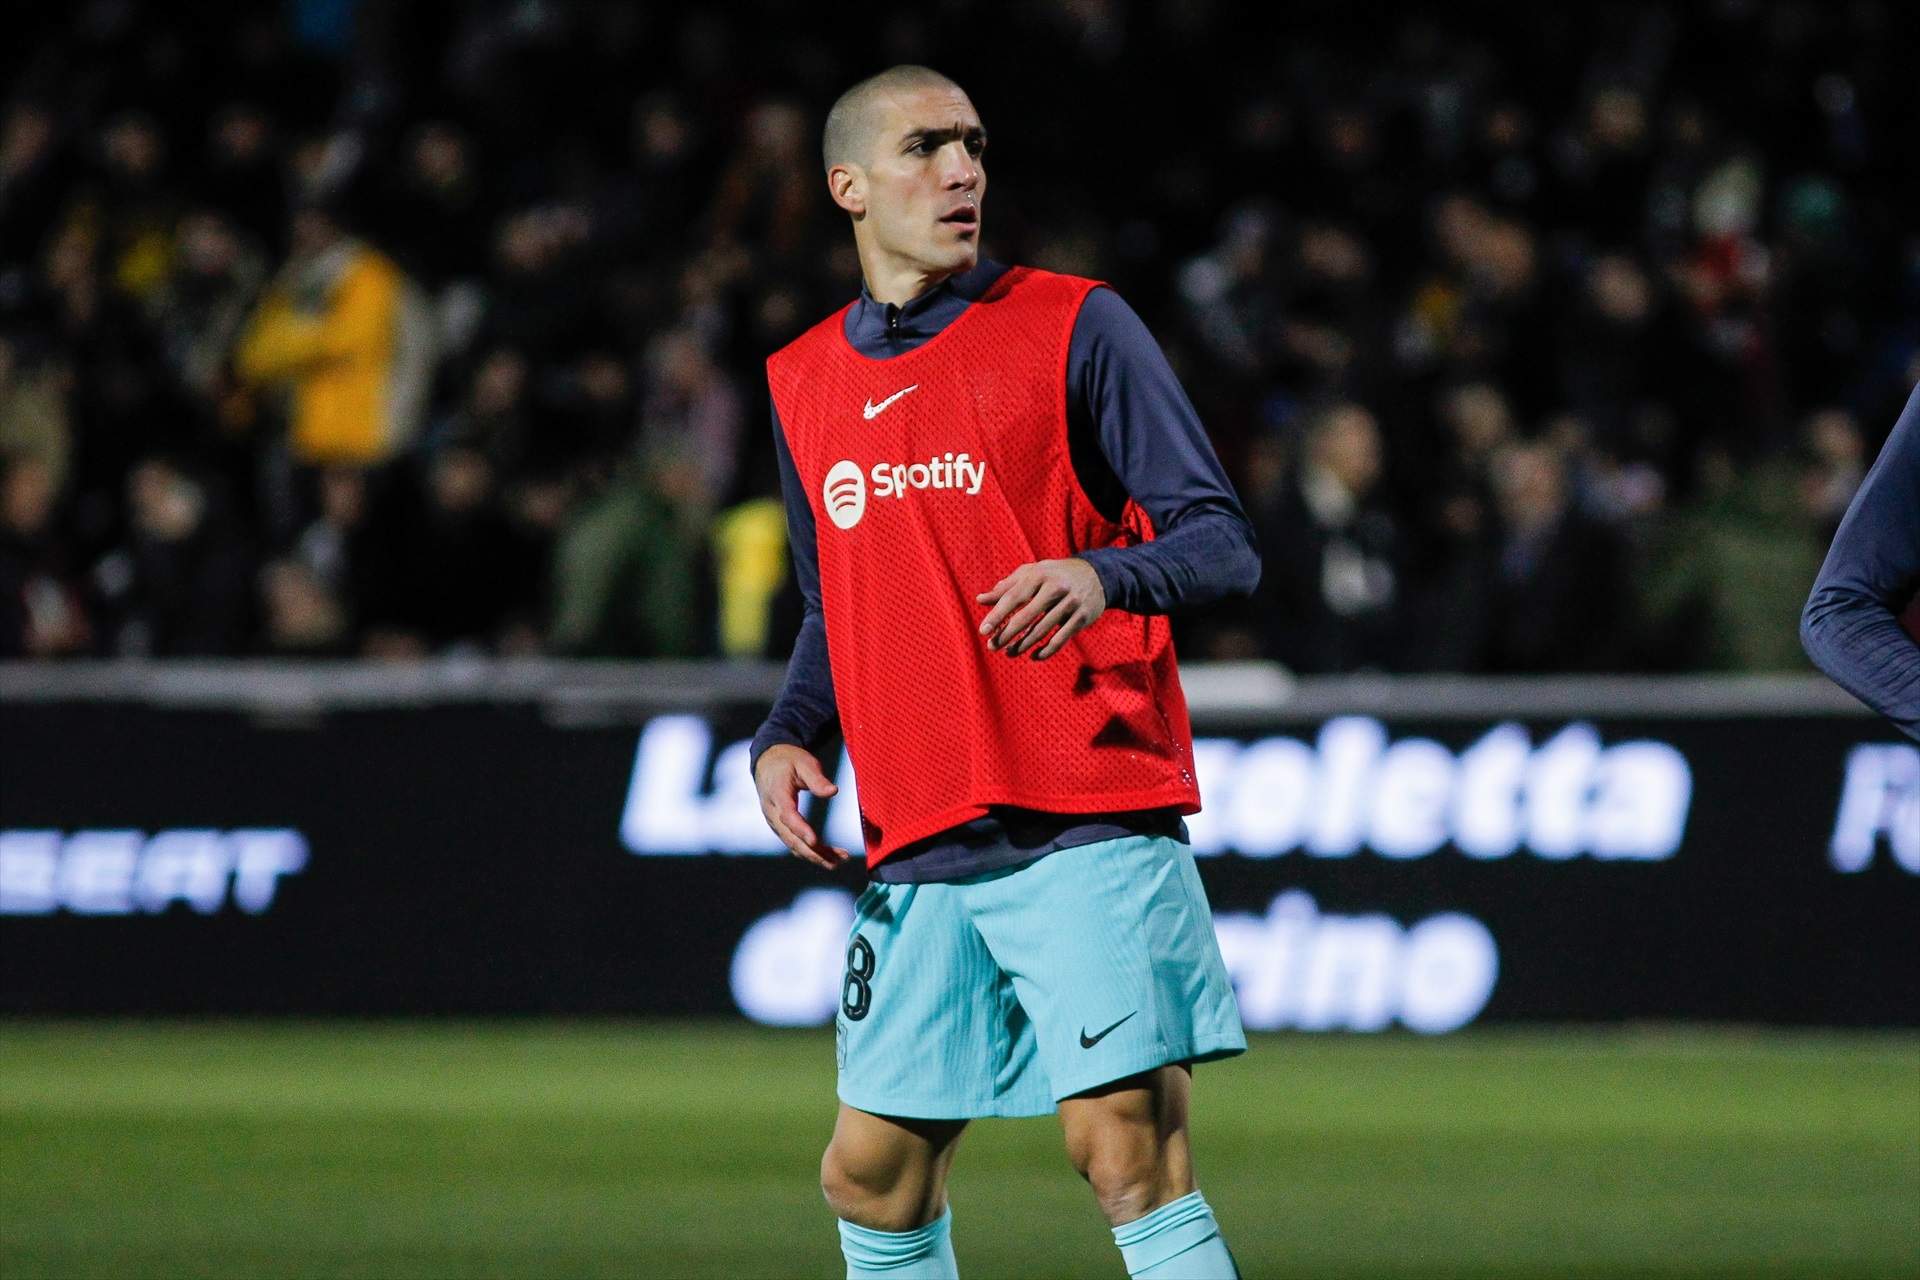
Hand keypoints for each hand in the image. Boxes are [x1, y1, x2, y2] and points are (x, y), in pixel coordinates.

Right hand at [754, 744, 850, 870]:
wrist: (768, 763)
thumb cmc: (788, 761)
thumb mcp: (804, 763)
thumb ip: (817, 779)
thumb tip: (833, 791)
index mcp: (777, 793)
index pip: (788, 815)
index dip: (801, 829)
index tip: (815, 842)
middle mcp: (772, 812)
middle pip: (791, 837)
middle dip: (814, 852)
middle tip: (838, 860)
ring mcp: (774, 822)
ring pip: (793, 844)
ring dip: (815, 856)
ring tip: (839, 861)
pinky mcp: (780, 827)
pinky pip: (793, 843)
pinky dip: (810, 852)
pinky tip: (827, 856)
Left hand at [975, 557, 1105, 659]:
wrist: (1095, 575)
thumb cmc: (1053, 575)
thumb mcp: (1031, 574)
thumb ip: (1006, 587)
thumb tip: (980, 600)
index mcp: (1039, 575)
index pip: (1013, 597)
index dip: (997, 615)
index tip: (983, 631)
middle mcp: (1055, 588)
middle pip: (1026, 616)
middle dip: (1007, 634)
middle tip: (992, 646)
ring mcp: (1071, 603)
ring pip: (1042, 631)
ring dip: (1023, 646)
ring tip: (1009, 653)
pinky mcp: (1082, 617)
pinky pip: (1060, 639)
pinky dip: (1046, 651)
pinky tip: (1034, 656)